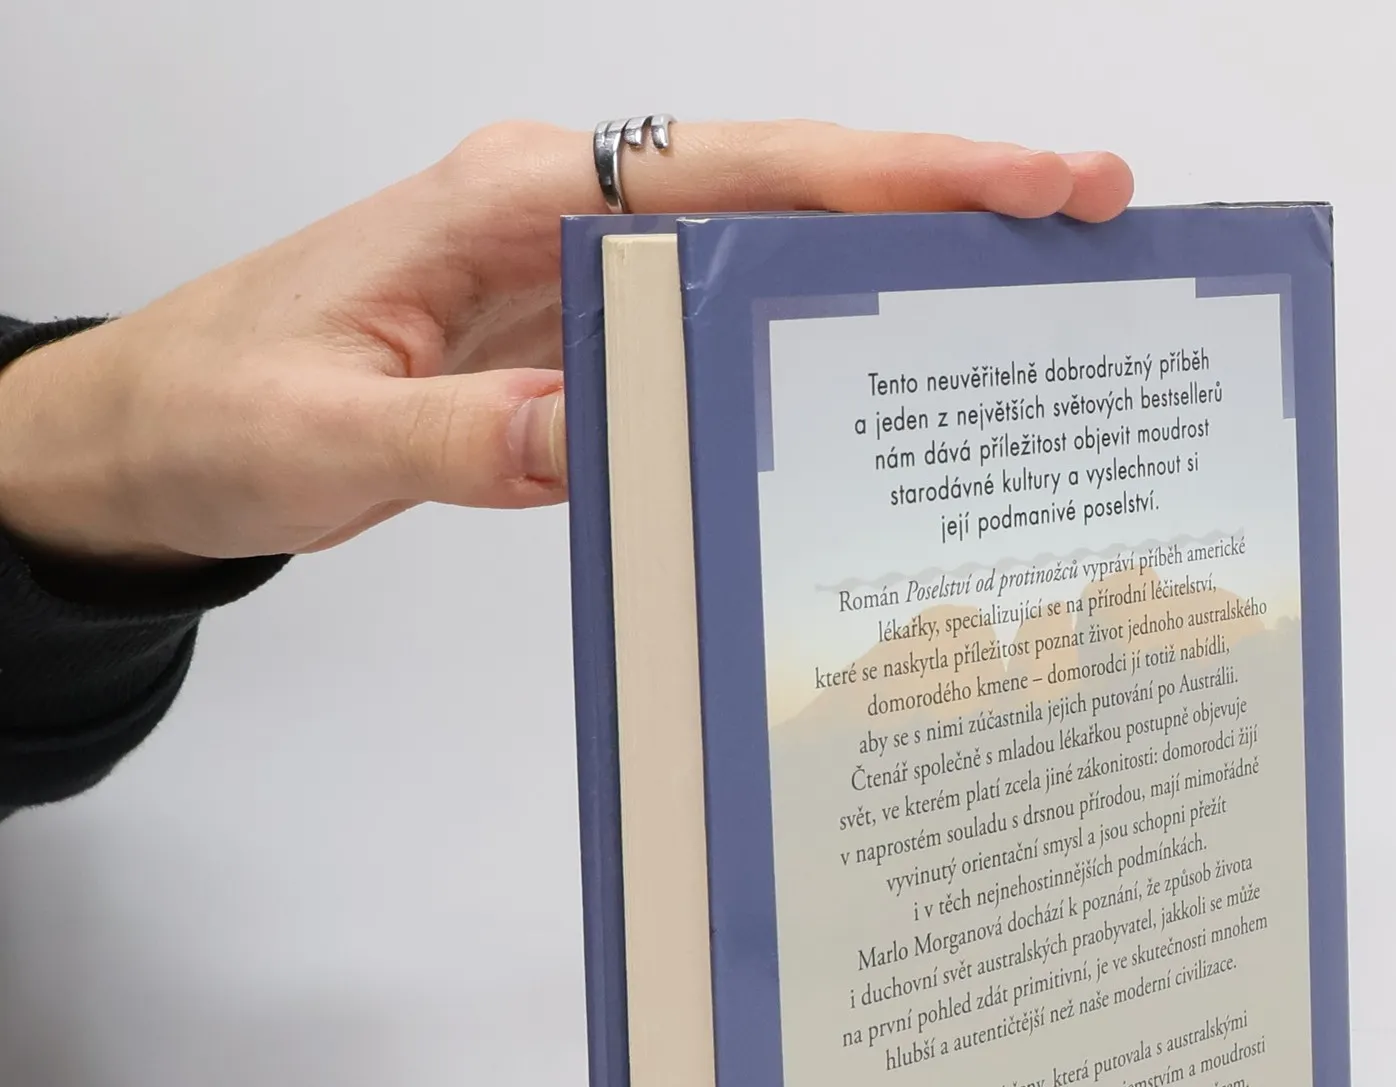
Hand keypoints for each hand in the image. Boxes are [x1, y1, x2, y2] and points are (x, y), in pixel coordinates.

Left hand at [0, 121, 1133, 566]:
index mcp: (513, 202)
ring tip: (1026, 301)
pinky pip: (715, 337)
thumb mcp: (322, 436)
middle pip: (788, 191)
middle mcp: (561, 219)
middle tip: (1089, 217)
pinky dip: (807, 349)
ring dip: (893, 274)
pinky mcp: (573, 346)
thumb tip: (599, 432)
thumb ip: (460, 437)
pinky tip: (880, 388)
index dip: (893, 176)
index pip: (741, 173)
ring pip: (766, 258)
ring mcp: (575, 280)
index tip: (1023, 182)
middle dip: (942, 202)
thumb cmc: (213, 414)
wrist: (147, 443)